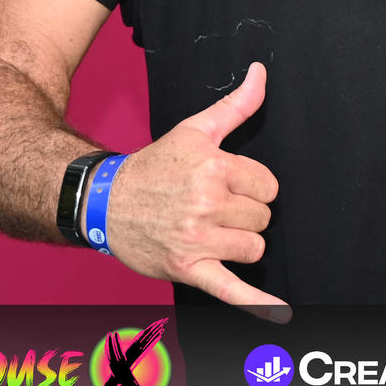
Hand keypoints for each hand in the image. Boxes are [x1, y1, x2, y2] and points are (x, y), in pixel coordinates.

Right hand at [105, 61, 285, 311]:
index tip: (226, 184)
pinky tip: (280, 312)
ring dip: (240, 244)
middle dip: (244, 214)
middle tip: (211, 207)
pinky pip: (231, 290)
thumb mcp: (195, 130)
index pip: (268, 186)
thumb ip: (236, 105)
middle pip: (263, 217)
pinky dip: (256, 303)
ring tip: (210, 231)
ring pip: (255, 248)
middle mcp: (206, 203)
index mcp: (214, 167)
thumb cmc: (155, 166)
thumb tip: (260, 73)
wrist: (105, 201)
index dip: (252, 186)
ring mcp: (197, 239)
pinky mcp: (188, 269)